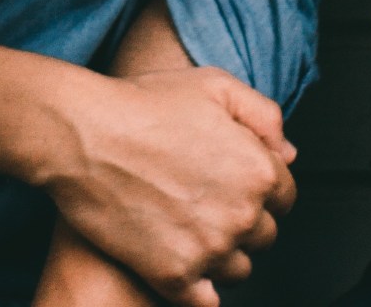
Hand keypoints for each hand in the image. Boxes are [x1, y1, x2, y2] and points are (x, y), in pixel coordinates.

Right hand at [38, 66, 295, 306]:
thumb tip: (286, 153)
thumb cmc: (144, 104)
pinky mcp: (174, 276)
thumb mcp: (214, 85)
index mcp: (259, 170)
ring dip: (222, 253)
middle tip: (204, 198)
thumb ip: (263, 115)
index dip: (259, 185)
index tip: (230, 179)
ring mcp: (209, 249)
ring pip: (239, 269)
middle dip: (243, 218)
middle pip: (264, 234)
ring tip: (188, 226)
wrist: (84, 134)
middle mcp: (242, 215)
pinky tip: (180, 261)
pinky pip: (206, 301)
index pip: (285, 195)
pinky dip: (198, 287)